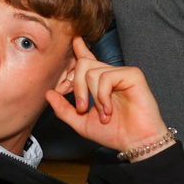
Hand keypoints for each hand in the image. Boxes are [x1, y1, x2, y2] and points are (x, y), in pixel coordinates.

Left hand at [43, 37, 169, 156]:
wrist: (135, 143)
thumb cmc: (114, 133)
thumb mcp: (81, 123)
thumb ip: (64, 109)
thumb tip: (48, 94)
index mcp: (100, 82)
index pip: (87, 59)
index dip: (79, 49)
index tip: (73, 40)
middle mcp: (110, 74)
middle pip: (83, 64)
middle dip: (77, 87)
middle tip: (82, 108)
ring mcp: (122, 73)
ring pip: (92, 72)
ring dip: (93, 97)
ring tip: (104, 114)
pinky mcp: (133, 75)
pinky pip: (106, 77)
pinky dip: (103, 96)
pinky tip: (109, 110)